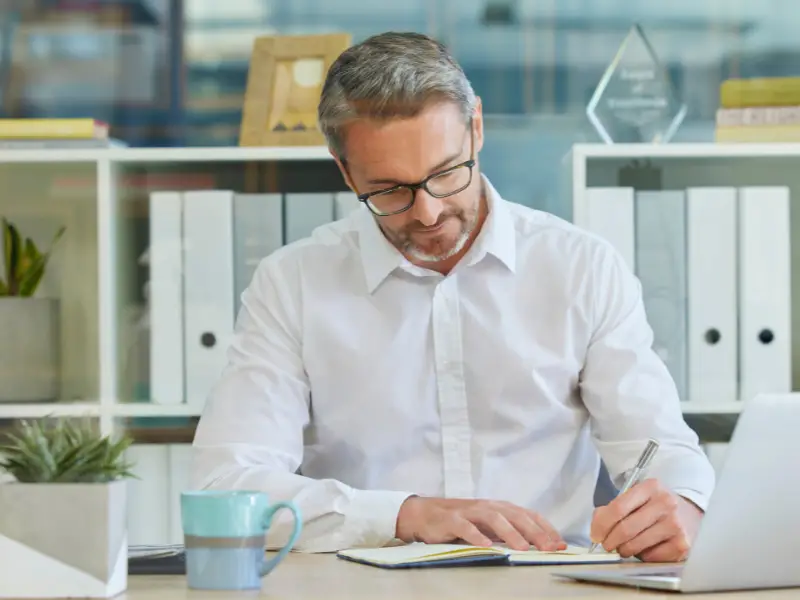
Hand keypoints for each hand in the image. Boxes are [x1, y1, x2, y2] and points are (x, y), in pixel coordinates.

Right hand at [395, 496, 566, 551]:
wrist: (425, 513)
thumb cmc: (462, 521)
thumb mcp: (488, 525)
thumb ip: (509, 531)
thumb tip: (538, 545)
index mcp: (500, 508)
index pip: (528, 515)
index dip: (546, 528)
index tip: (560, 544)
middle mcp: (488, 506)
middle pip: (516, 516)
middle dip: (535, 532)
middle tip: (549, 548)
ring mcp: (470, 512)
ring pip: (494, 519)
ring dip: (511, 533)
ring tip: (523, 548)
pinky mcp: (452, 520)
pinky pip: (466, 527)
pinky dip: (477, 536)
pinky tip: (486, 546)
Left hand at [590, 478, 702, 561]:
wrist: (690, 513)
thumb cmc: (657, 506)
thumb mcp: (637, 497)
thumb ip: (614, 507)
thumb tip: (597, 527)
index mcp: (650, 487)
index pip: (618, 508)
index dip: (602, 524)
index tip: (595, 535)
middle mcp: (665, 504)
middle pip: (625, 528)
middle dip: (610, 541)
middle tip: (607, 545)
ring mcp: (675, 525)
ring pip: (636, 545)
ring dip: (624, 550)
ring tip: (624, 547)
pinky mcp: (682, 544)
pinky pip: (650, 557)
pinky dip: (642, 556)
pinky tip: (645, 548)